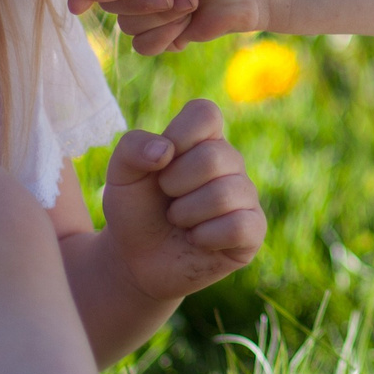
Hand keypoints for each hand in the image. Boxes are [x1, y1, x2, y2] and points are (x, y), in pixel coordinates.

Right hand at [76, 0, 272, 54]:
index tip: (77, 5)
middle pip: (111, 6)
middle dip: (142, 2)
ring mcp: (151, 12)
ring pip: (129, 28)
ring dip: (161, 17)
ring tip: (192, 1)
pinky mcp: (167, 34)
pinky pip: (146, 46)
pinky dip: (168, 35)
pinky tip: (191, 22)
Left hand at [101, 99, 266, 299]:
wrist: (137, 260)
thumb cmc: (135, 210)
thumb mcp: (120, 174)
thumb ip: (132, 148)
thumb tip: (165, 151)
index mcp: (202, 139)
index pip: (206, 113)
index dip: (181, 135)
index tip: (160, 161)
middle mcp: (230, 162)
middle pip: (214, 157)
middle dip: (175, 184)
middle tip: (166, 199)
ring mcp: (245, 196)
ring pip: (225, 194)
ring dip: (186, 213)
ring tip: (178, 221)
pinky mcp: (253, 231)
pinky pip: (239, 226)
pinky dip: (206, 236)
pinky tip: (197, 239)